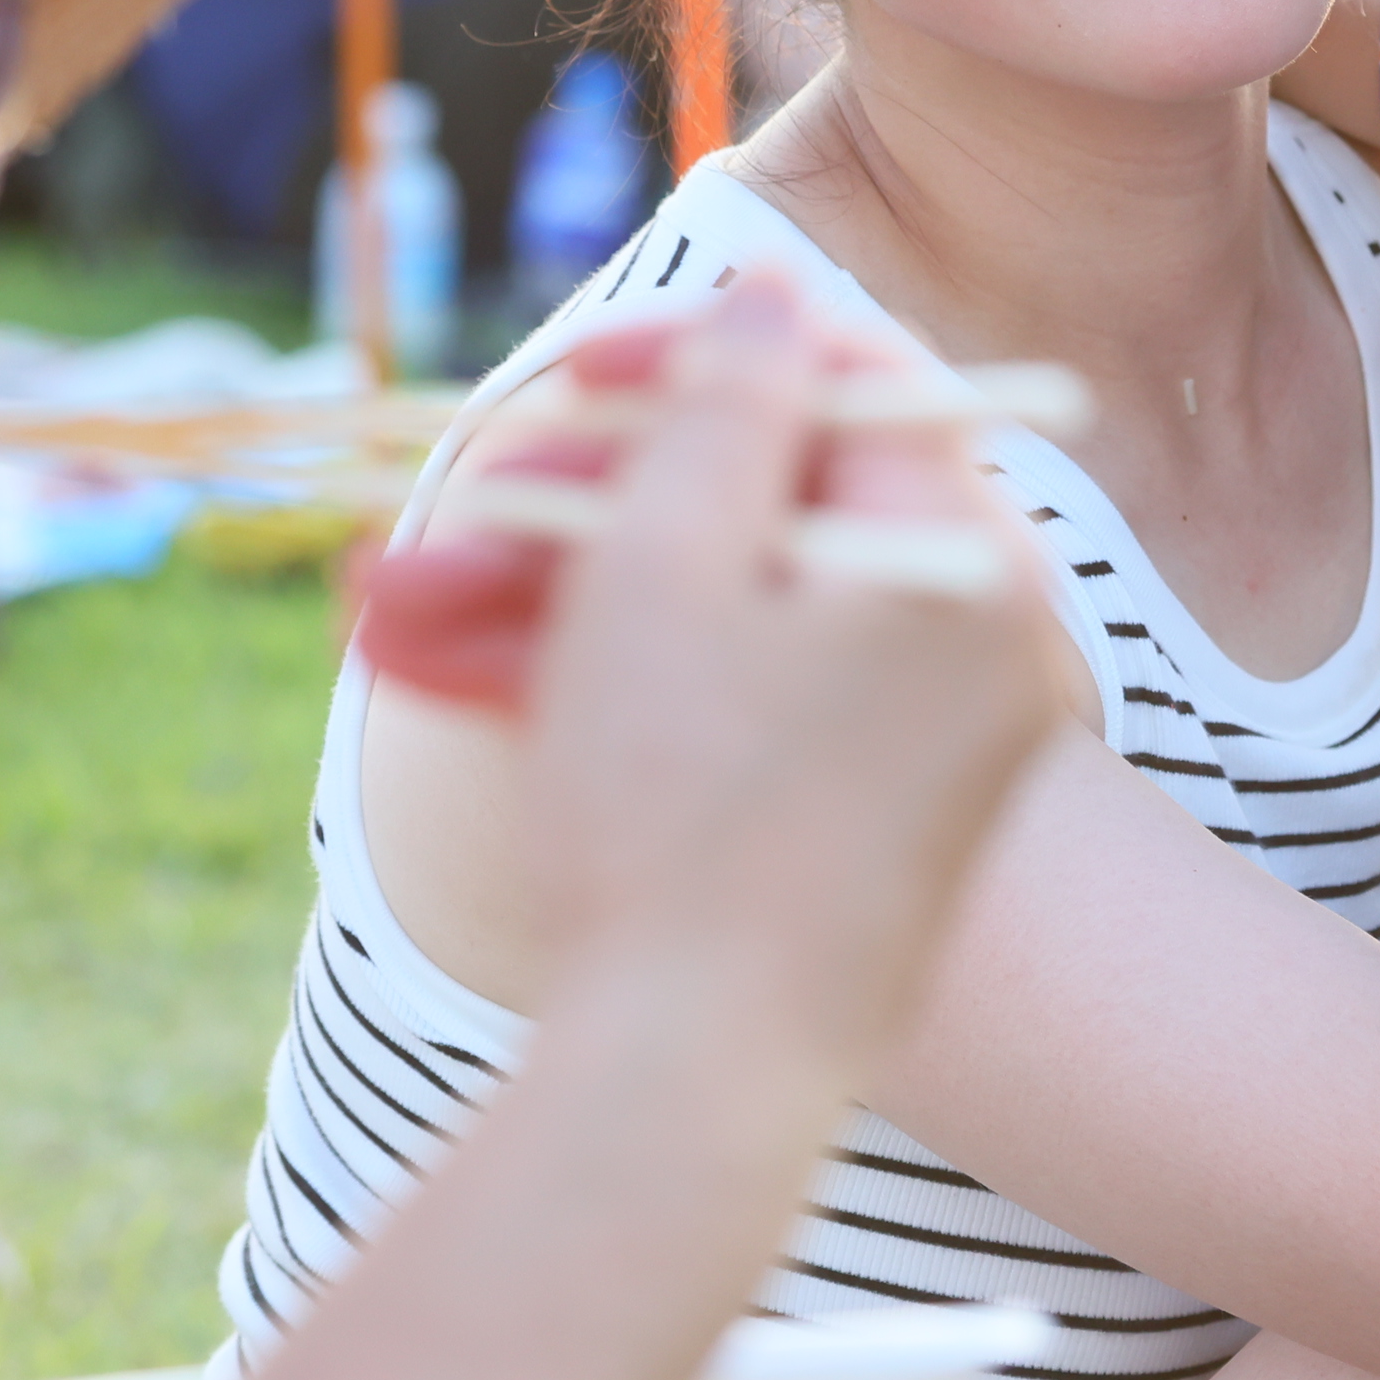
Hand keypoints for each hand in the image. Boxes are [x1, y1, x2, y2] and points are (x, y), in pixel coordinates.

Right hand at [353, 282, 1076, 1062]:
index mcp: (973, 558)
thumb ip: (726, 405)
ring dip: (564, 601)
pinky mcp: (874, 826)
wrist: (699, 1083)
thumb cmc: (680, 813)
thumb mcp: (669, 563)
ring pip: (735, 618)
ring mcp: (937, 743)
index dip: (688, 365)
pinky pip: (749, 710)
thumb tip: (778, 296)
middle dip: (586, 509)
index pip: (842, 389)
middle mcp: (987, 640)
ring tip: (393, 615)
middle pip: (774, 512)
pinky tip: (455, 672)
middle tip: (448, 516)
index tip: (566, 380)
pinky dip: (624, 688)